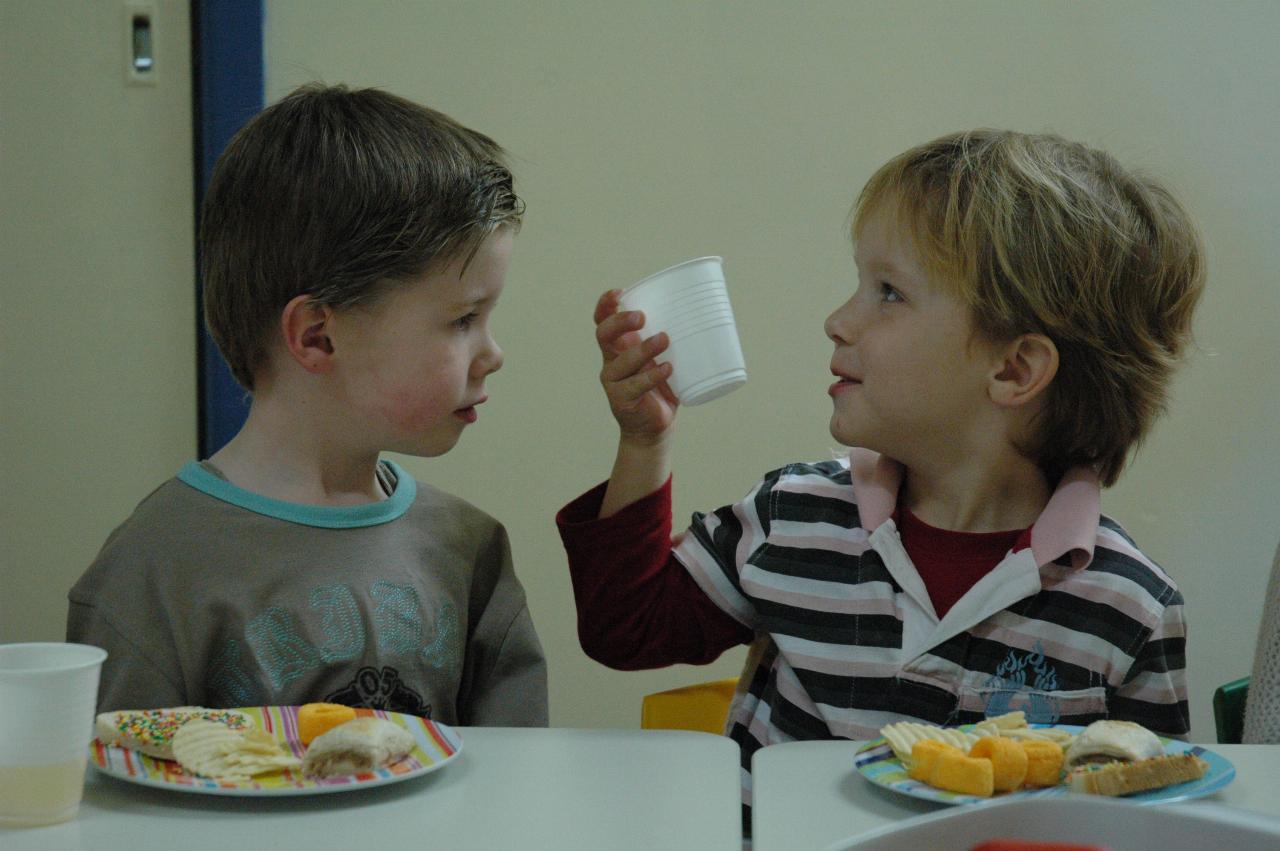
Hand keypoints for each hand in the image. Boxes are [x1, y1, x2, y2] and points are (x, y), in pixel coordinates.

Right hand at [595, 289, 678, 445]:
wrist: (654, 427)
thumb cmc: (662, 387)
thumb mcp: (665, 357)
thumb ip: (674, 339)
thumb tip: (709, 312)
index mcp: (619, 345)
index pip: (603, 320)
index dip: (606, 305)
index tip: (620, 293)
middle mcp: (612, 360)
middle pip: (604, 334)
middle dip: (620, 322)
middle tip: (642, 317)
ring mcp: (614, 381)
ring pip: (621, 361)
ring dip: (643, 348)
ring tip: (664, 339)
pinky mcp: (622, 400)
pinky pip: (635, 385)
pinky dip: (652, 376)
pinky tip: (667, 369)